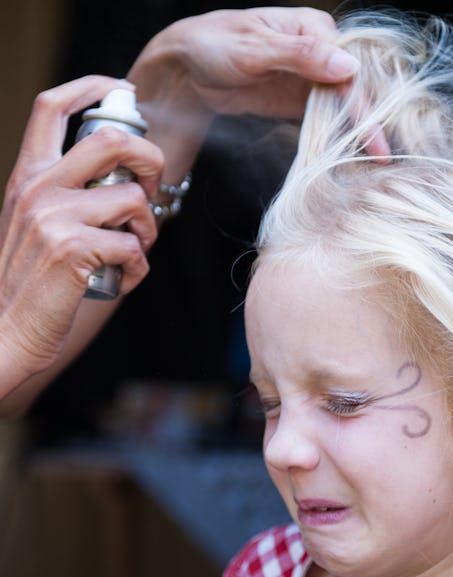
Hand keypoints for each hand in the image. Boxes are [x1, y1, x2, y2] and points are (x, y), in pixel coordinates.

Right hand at [0, 75, 162, 398]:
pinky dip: (140, 268)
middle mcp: (38, 188)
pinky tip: (126, 279)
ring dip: (149, 228)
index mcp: (28, 175)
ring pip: (134, 200)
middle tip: (152, 188)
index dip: (91, 86)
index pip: (52, 107)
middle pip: (113, 140)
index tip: (122, 89)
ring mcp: (54, 217)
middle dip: (150, 160)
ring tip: (136, 248)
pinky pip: (133, 247)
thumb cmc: (33, 281)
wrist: (8, 328)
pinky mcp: (72, 250)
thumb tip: (123, 181)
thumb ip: (66, 195)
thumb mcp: (36, 223)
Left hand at [127, 6, 388, 184]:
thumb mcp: (253, 48)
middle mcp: (320, 52)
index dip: (364, 106)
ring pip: (342, 109)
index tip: (374, 140)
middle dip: (368, 125)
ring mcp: (312, 79)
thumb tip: (348, 69)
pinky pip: (324, 121)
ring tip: (374, 166)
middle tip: (383, 161)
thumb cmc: (213, 45)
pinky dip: (336, 139)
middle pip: (352, 92)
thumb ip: (300, 56)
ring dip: (355, 136)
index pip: (348, 71)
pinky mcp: (300, 102)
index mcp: (314, 29)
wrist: (185, 68)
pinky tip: (349, 159)